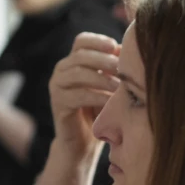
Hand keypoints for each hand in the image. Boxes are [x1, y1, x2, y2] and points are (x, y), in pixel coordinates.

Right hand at [49, 33, 120, 152]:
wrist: (84, 143)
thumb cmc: (100, 111)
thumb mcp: (109, 85)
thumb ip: (114, 68)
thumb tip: (127, 49)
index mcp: (73, 61)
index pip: (82, 41)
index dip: (98, 41)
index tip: (115, 46)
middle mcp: (62, 70)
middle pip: (80, 55)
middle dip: (103, 60)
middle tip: (122, 68)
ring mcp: (57, 87)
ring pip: (78, 73)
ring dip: (101, 78)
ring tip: (119, 87)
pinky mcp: (58, 104)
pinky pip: (77, 95)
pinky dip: (96, 97)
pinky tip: (110, 102)